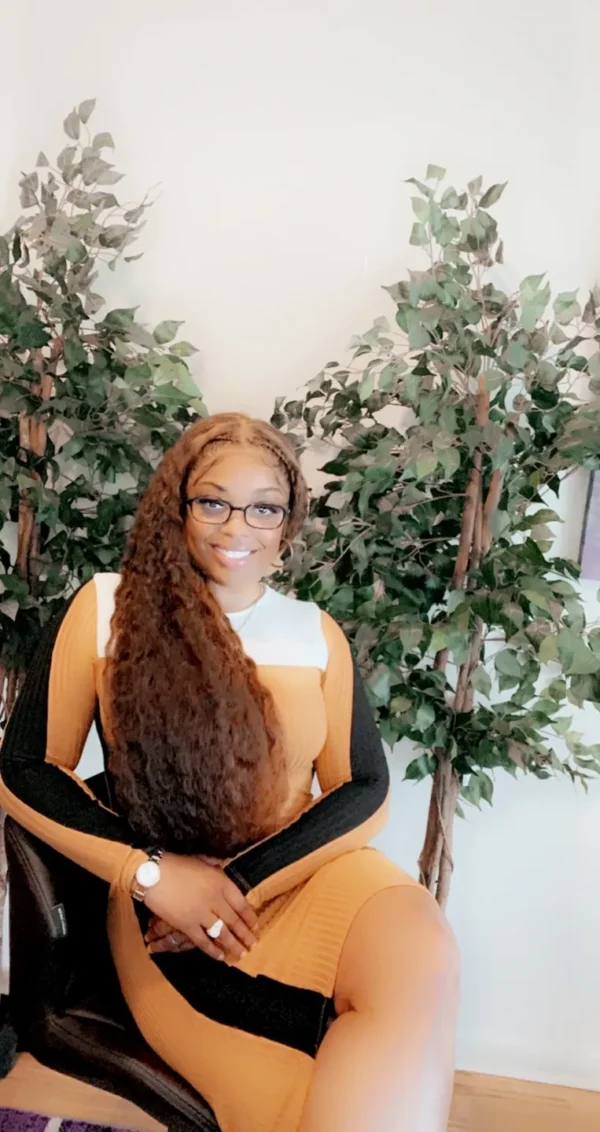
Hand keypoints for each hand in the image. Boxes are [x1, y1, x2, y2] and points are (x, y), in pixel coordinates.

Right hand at [142, 853, 258, 963]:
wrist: (152, 874)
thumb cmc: (176, 863)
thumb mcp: (202, 860)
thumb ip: (215, 867)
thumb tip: (222, 869)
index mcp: (220, 882)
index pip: (241, 903)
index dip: (250, 917)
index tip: (256, 926)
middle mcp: (215, 899)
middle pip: (234, 921)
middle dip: (245, 935)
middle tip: (253, 945)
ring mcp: (201, 914)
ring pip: (222, 934)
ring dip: (234, 945)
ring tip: (242, 954)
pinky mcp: (186, 926)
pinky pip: (203, 941)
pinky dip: (213, 951)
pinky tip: (221, 957)